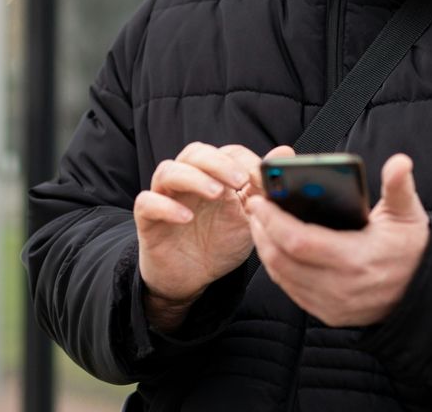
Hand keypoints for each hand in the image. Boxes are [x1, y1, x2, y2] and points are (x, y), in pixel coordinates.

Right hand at [135, 143, 286, 330]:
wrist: (192, 278)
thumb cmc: (219, 243)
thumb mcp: (248, 217)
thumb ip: (262, 188)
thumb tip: (284, 152)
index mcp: (213, 175)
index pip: (225, 152)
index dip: (244, 160)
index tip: (262, 177)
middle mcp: (187, 180)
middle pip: (195, 153)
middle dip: (219, 163)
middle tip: (239, 180)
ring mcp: (165, 196)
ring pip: (168, 170)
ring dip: (193, 178)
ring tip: (216, 194)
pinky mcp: (148, 219)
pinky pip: (147, 202)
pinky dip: (165, 206)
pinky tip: (186, 217)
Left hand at [246, 153, 428, 327]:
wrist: (423, 292)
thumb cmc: (411, 247)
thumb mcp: (408, 215)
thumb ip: (400, 187)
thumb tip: (400, 162)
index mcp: (357, 259)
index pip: (300, 242)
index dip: (274, 221)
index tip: (260, 200)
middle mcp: (341, 287)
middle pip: (283, 260)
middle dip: (262, 231)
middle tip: (254, 205)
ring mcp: (333, 304)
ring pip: (282, 276)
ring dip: (265, 248)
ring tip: (259, 221)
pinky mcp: (328, 313)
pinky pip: (291, 289)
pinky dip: (277, 267)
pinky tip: (272, 245)